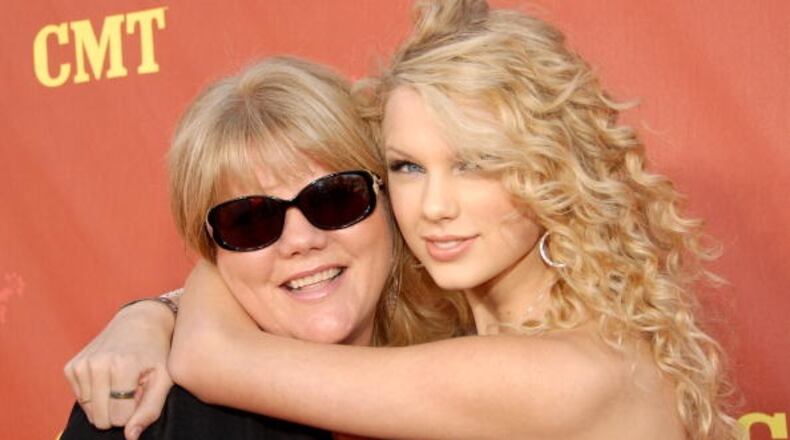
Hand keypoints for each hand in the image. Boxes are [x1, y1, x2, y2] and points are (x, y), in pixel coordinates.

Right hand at [64, 300, 174, 439]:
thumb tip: (130, 436)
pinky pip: (81, 400)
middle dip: (118, 410)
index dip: (134, 411)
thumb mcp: (164, 379)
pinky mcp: (71, 367)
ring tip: (122, 380)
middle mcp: (97, 365)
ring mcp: (81, 365)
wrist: (140, 321)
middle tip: (132, 387)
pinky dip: (96, 394)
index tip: (143, 391)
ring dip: (107, 402)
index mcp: (122, 366)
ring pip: (90, 412)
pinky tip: (109, 377)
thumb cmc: (157, 353)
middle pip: (101, 419)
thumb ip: (150, 410)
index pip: (120, 419)